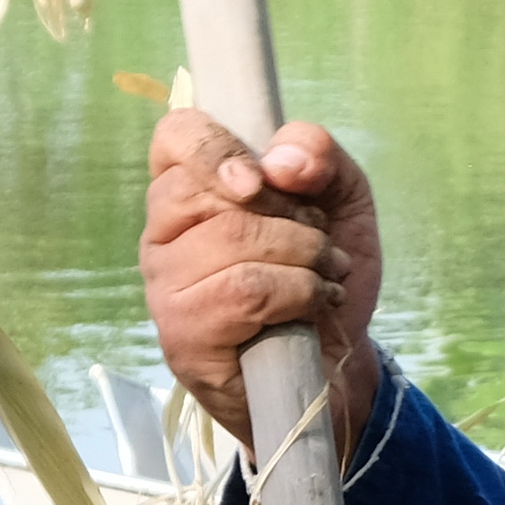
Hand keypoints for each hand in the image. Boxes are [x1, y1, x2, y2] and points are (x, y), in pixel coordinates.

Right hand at [143, 108, 385, 460]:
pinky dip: (297, 292)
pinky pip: (243, 292)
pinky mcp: (183, 337)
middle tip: (319, 243)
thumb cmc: (323, 275)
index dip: (215, 148)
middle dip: (289, 215)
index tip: (260, 180)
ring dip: (304, 255)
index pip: (176, 139)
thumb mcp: (342, 201)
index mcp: (189, 192)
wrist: (338, 366)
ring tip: (327, 276)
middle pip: (212, 193)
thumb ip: (321, 157)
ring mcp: (165, 289)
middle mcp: (162, 236)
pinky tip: (315, 305)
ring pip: (232, 241)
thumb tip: (283, 160)